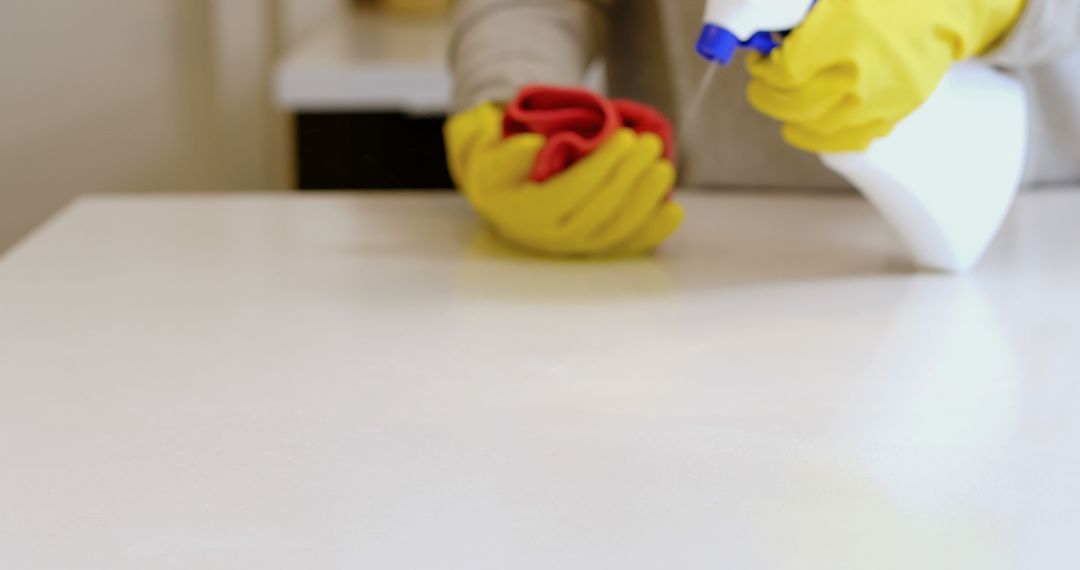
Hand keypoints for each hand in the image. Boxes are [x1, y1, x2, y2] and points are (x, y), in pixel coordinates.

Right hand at [445, 103, 682, 256]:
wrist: (499, 184)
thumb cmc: (492, 158)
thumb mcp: (478, 147)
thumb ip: (497, 148)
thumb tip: (533, 148)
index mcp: (523, 212)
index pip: (568, 192)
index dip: (601, 167)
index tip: (624, 138)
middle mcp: (551, 236)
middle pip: (599, 210)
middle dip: (630, 177)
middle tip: (650, 144)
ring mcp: (575, 244)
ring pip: (616, 229)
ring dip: (645, 201)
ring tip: (664, 167)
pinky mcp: (594, 244)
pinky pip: (626, 244)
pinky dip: (652, 231)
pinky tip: (673, 210)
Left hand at [746, 0, 1024, 152]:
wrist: (946, 9)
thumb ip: (800, 19)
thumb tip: (766, 39)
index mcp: (844, 31)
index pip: (786, 71)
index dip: (765, 71)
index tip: (760, 62)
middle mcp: (861, 70)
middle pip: (794, 103)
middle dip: (767, 95)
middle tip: (762, 85)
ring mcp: (879, 98)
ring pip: (815, 126)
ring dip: (789, 117)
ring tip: (783, 104)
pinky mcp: (893, 114)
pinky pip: (845, 140)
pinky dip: (818, 136)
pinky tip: (806, 124)